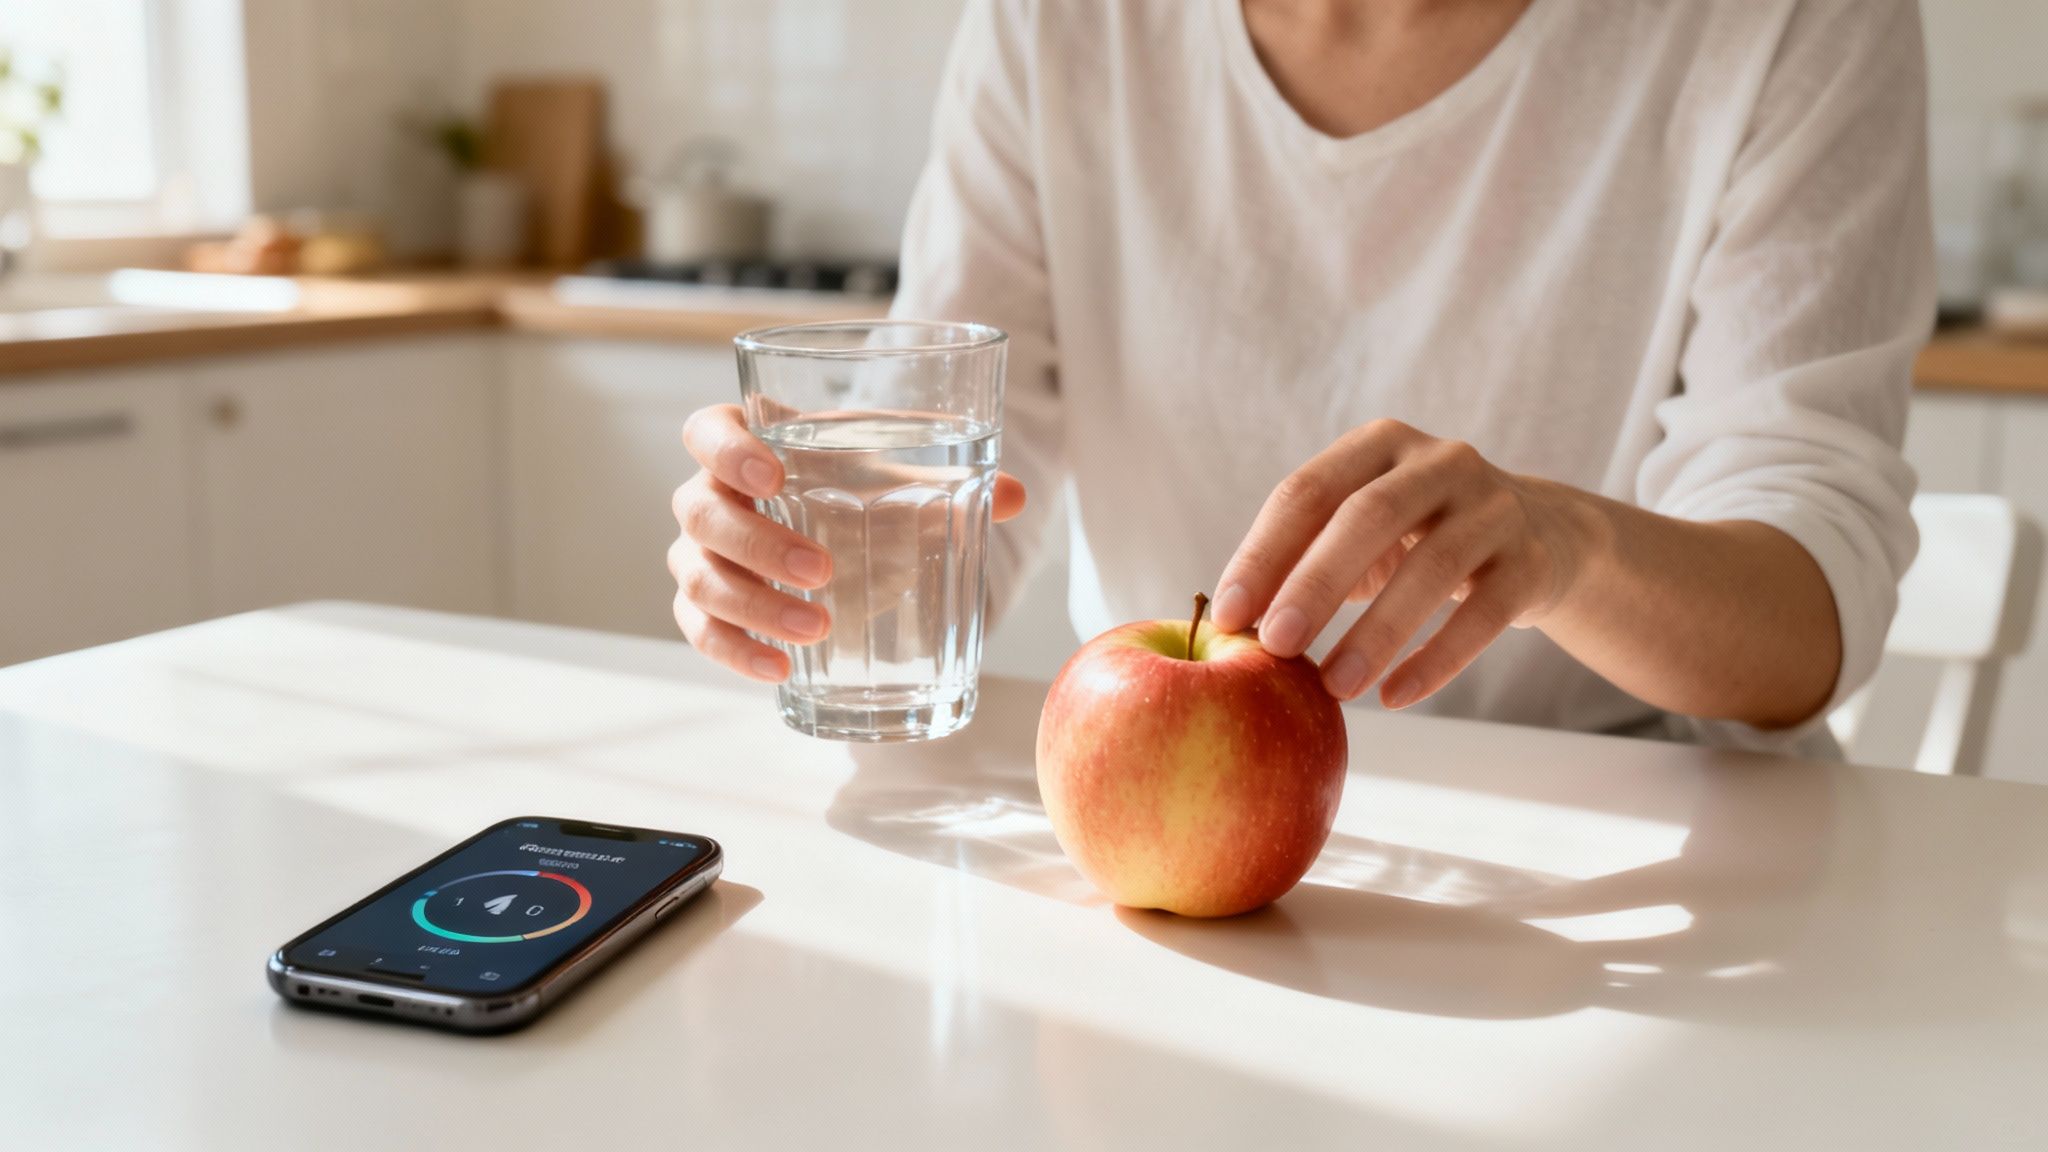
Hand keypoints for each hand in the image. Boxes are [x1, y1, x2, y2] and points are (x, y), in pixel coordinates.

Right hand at [670, 404, 1027, 681]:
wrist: (849, 541)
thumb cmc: (863, 491)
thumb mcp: (902, 480)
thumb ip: (952, 480)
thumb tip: (1015, 495)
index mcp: (747, 444)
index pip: (706, 432)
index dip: (727, 450)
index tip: (775, 475)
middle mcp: (711, 494)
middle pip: (699, 511)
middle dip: (757, 543)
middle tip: (822, 570)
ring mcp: (702, 554)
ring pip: (697, 576)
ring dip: (753, 605)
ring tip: (815, 628)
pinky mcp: (707, 608)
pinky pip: (700, 631)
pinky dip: (734, 652)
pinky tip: (780, 669)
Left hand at [1210, 419, 1596, 707]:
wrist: (1543, 537)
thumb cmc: (1417, 539)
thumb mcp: (1360, 531)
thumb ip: (1303, 559)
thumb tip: (1229, 627)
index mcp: (1379, 445)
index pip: (1308, 491)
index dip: (1264, 553)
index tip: (1228, 615)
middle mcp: (1440, 462)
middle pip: (1369, 518)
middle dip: (1315, 583)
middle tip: (1276, 645)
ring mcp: (1493, 507)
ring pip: (1433, 568)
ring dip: (1377, 633)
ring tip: (1335, 688)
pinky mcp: (1531, 561)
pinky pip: (1484, 614)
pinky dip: (1437, 659)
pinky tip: (1395, 697)